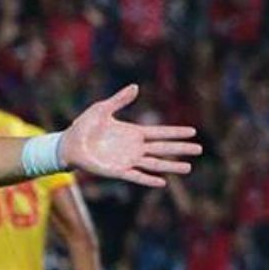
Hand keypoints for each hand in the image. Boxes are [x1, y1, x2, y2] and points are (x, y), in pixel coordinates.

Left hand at [61, 85, 202, 186]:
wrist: (69, 144)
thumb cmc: (84, 126)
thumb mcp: (103, 109)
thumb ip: (120, 100)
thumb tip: (135, 87)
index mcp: (134, 132)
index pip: (160, 132)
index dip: (176, 132)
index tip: (193, 132)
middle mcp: (134, 147)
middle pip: (163, 148)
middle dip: (181, 148)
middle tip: (199, 149)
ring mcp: (128, 160)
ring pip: (155, 164)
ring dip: (171, 166)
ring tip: (188, 168)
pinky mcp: (118, 171)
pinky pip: (137, 176)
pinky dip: (149, 179)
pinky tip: (162, 182)